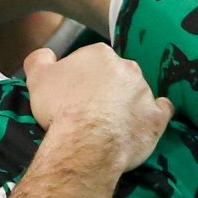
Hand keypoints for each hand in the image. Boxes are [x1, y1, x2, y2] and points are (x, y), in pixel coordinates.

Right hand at [22, 45, 171, 172]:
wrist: (85, 143)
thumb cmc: (61, 108)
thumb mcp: (36, 78)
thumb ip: (39, 60)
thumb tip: (45, 54)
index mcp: (100, 55)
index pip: (91, 61)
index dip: (80, 78)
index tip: (72, 94)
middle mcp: (127, 68)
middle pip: (116, 74)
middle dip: (106, 87)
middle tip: (89, 109)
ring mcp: (145, 92)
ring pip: (137, 92)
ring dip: (126, 102)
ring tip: (109, 123)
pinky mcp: (156, 117)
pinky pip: (160, 111)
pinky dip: (153, 114)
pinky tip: (142, 120)